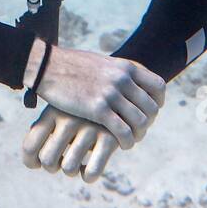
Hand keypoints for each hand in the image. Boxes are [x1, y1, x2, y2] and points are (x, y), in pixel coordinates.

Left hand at [22, 106, 119, 183]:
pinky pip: (91, 172)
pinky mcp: (110, 138)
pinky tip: (89, 169)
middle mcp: (69, 119)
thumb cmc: (81, 104)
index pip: (30, 146)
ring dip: (71, 171)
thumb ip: (44, 128)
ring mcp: (89, 128)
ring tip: (76, 164)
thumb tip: (32, 161)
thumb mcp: (61, 107)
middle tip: (60, 163)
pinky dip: (88, 176)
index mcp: (52, 111)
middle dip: (52, 167)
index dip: (31, 161)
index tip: (37, 164)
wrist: (119, 89)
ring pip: (68, 168)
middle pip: (48, 161)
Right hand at [23, 41, 165, 147]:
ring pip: (140, 121)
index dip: (158, 102)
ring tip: (131, 139)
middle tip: (139, 129)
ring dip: (139, 134)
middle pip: (151, 107)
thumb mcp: (101, 62)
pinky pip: (123, 131)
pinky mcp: (97, 109)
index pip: (158, 86)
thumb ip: (117, 72)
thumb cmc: (71, 65)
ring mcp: (111, 93)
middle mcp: (122, 79)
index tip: (150, 111)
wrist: (48, 66)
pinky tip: (122, 145)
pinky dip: (127, 141)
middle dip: (148, 122)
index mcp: (125, 66)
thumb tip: (128, 80)